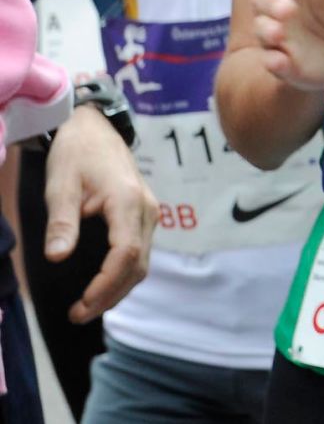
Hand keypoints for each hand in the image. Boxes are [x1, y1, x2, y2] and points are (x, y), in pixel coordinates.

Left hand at [43, 104, 156, 322]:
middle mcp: (146, 209)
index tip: (80, 305)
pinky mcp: (143, 214)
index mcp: (128, 202)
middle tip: (76, 314)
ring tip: (85, 307)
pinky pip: (140, 252)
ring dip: (118, 289)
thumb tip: (56, 257)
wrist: (95, 128)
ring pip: (142, 261)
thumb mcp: (60, 185)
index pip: (125, 254)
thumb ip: (61, 221)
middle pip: (138, 264)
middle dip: (110, 295)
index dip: (105, 285)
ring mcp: (148, 212)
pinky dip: (123, 275)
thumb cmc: (76, 154)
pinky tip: (101, 286)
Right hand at [250, 0, 323, 93]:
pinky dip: (276, 64)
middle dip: (273, 5)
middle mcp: (279, 7)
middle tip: (288, 9)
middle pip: (263, 2)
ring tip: (280, 34)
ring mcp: (278, 36)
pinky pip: (273, 64)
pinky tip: (282, 62)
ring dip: (269, 32)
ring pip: (263, 31)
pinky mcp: (283, 63)